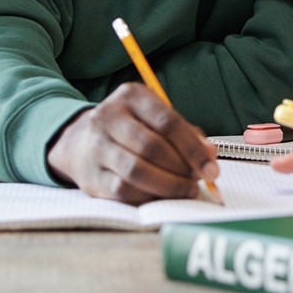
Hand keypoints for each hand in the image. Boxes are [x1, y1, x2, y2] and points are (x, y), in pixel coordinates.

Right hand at [46, 83, 218, 203]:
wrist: (82, 143)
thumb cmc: (131, 130)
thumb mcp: (156, 118)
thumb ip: (186, 133)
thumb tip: (209, 155)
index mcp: (131, 96)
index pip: (167, 121)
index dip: (193, 148)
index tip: (210, 167)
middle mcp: (108, 117)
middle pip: (152, 147)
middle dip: (182, 168)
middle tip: (198, 181)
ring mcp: (97, 146)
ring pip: (137, 171)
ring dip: (168, 186)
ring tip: (185, 190)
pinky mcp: (91, 176)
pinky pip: (124, 191)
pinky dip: (149, 197)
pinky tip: (162, 196)